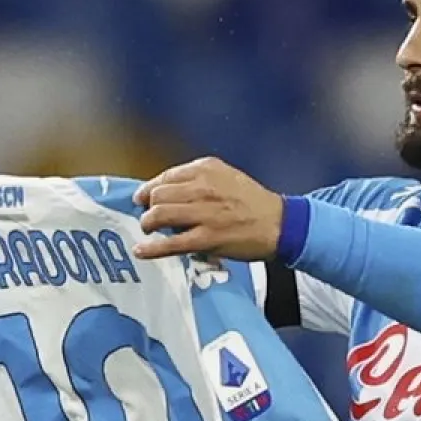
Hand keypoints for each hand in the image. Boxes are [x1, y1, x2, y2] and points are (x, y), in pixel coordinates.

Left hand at [133, 157, 283, 260]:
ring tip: (148, 229)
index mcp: (207, 169)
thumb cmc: (252, 201)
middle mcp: (203, 188)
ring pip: (159, 215)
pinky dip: (152, 248)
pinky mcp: (206, 238)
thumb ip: (198, 179)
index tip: (143, 198)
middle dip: (149, 207)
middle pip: (158, 195)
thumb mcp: (226, 177)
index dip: (150, 188)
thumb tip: (168, 191)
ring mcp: (204, 214)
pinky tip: (141, 251)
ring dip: (148, 223)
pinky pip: (171, 243)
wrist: (278, 224)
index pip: (166, 176)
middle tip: (149, 217)